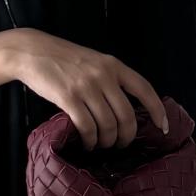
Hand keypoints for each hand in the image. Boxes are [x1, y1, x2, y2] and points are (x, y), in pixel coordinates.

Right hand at [3, 28, 167, 149]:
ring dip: (106, 141)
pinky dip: (90, 140)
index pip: (144, 89)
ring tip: (100, 144)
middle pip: (127, 115)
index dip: (157, 110)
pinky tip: (87, 143)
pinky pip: (87, 127)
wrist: (32, 51)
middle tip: (120, 144)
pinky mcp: (68, 98)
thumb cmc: (64, 58)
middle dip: (126, 136)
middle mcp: (103, 75)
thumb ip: (110, 78)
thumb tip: (126, 108)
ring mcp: (86, 86)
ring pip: (107, 125)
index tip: (162, 126)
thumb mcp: (94, 61)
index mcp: (113, 65)